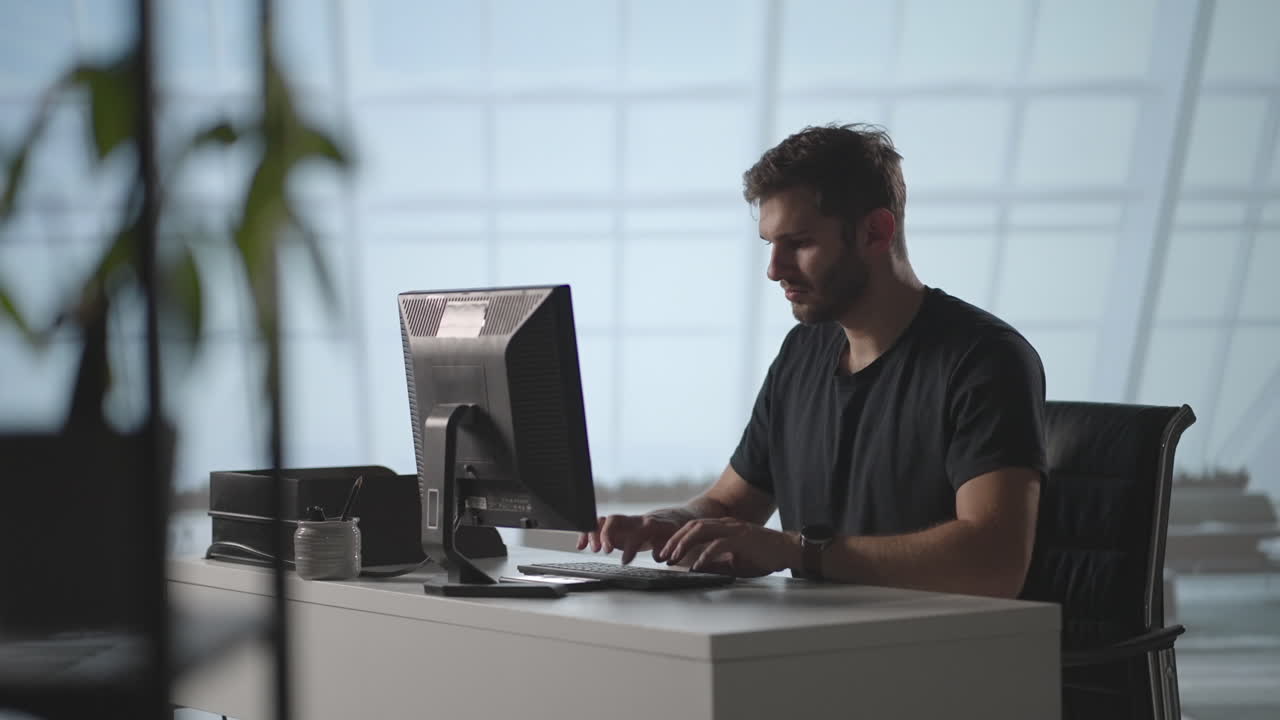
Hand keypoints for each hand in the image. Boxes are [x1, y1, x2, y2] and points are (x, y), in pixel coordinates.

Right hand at [577, 514, 683, 564]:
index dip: (630, 546)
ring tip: (588, 549)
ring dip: (593, 533)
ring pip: (602, 521)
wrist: (669, 519)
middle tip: (603, 551)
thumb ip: (665, 548)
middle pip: (614, 520)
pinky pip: (597, 527)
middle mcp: (633, 521)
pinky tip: (581, 546)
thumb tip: (658, 556)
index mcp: (649, 524)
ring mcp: (622, 524)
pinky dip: (587, 534)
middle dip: (606, 534)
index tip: (624, 561)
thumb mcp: (674, 539)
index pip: (637, 532)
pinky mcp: (614, 529)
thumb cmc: (670, 531)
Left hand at [657, 518, 799, 577]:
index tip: (664, 553)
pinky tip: (696, 566)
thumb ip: (716, 563)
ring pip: (701, 530)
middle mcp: (726, 524)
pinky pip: (719, 544)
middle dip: (674, 540)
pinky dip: (705, 555)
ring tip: (674, 558)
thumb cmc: (763, 556)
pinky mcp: (742, 539)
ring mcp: (734, 529)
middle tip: (662, 556)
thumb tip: (696, 570)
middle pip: (692, 526)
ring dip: (684, 544)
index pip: (693, 528)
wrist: (788, 551)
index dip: (676, 539)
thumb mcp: (734, 561)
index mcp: (722, 527)